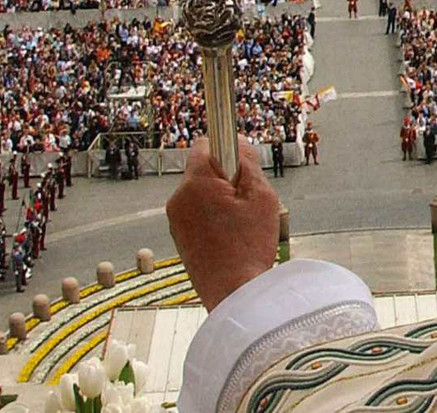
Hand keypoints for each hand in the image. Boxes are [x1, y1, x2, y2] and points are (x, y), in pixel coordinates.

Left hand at [166, 137, 278, 309]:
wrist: (233, 295)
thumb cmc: (249, 246)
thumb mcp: (261, 195)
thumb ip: (247, 162)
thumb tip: (237, 141)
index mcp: (195, 183)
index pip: (205, 143)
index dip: (227, 147)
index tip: (242, 163)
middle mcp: (178, 198)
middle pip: (204, 169)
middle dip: (226, 177)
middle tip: (248, 201)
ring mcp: (175, 220)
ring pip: (201, 192)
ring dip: (220, 198)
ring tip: (241, 224)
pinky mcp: (179, 237)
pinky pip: (197, 212)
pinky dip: (213, 216)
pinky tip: (230, 237)